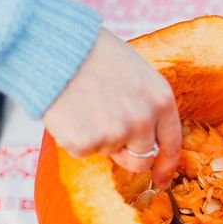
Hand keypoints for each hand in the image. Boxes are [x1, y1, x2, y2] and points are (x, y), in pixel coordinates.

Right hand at [42, 28, 180, 187]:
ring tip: (84, 105)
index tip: (161, 179)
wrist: (51, 45)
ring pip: (109, 153)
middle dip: (126, 154)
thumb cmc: (92, 53)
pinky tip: (69, 110)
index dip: (166, 164)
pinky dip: (73, 137)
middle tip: (105, 128)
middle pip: (141, 160)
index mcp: (160, 99)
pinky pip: (82, 151)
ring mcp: (116, 133)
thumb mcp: (136, 72)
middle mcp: (144, 120)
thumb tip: (148, 139)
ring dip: (97, 138)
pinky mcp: (86, 142)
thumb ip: (146, 105)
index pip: (171, 143)